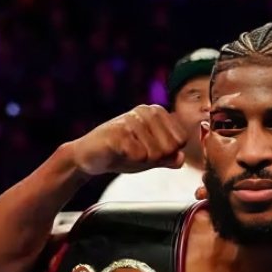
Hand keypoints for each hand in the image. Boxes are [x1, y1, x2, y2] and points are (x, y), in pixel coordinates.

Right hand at [68, 105, 189, 176]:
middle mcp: (146, 111)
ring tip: (127, 152)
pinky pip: (139, 155)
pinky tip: (119, 152)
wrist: (90, 156)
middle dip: (156, 158)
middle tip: (137, 152)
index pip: (182, 139)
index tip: (150, 149)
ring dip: (141, 159)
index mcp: (157, 112)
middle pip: (170, 147)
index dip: (168, 153)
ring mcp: (131, 120)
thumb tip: (181, 158)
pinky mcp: (117, 132)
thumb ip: (169, 157)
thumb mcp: (151, 157)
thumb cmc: (123, 153)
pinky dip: (130, 160)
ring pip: (155, 153)